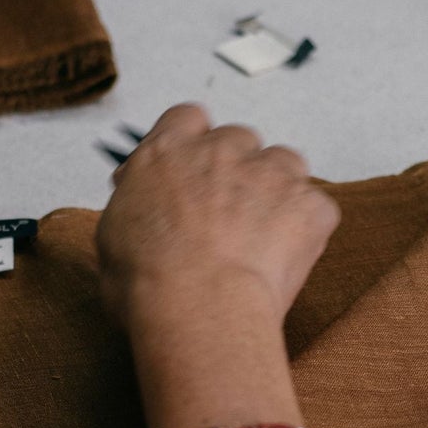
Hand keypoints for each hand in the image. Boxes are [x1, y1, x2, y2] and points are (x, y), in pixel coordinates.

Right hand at [97, 103, 339, 330]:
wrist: (198, 309)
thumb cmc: (148, 283)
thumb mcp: (112, 237)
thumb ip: (136, 206)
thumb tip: (144, 208)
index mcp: (167, 152)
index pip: (187, 118)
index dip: (193, 143)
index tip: (193, 167)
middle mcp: (220, 150)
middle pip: (238, 139)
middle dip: (236, 169)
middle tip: (226, 214)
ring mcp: (269, 173)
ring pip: (283, 163)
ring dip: (276, 189)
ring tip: (261, 235)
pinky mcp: (308, 204)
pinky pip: (315, 206)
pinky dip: (305, 228)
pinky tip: (284, 259)